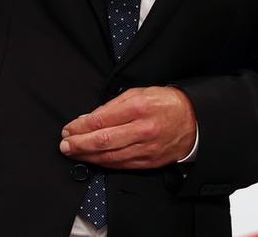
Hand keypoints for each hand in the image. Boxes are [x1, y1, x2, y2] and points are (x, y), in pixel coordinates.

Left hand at [59, 86, 196, 169]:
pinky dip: (104, 163)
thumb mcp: (140, 93)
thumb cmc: (164, 103)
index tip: (68, 128)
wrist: (193, 121)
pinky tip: (93, 160)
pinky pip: (122, 165)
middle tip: (65, 145)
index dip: (81, 126)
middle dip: (79, 144)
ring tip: (74, 153)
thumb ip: (113, 105)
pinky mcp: (149, 162)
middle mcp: (142, 129)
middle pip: (103, 141)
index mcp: (138, 107)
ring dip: (88, 156)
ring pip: (110, 156)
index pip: (101, 120)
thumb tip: (90, 118)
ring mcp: (146, 148)